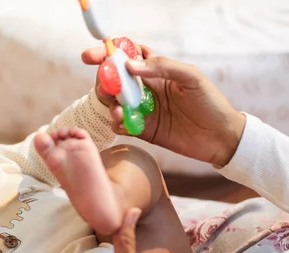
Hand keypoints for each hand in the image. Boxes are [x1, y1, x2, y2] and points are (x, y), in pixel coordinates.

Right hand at [85, 42, 245, 166]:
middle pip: (114, 79)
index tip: (94, 56)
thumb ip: (162, 67)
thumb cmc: (209, 102)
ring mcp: (142, 109)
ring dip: (109, 103)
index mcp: (156, 71)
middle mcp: (145, 88)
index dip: (109, 53)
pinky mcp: (141, 129)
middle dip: (104, 80)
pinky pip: (120, 124)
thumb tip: (129, 65)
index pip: (127, 56)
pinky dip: (116, 122)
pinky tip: (123, 122)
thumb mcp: (190, 77)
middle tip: (106, 87)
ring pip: (113, 101)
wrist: (220, 138)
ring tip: (118, 110)